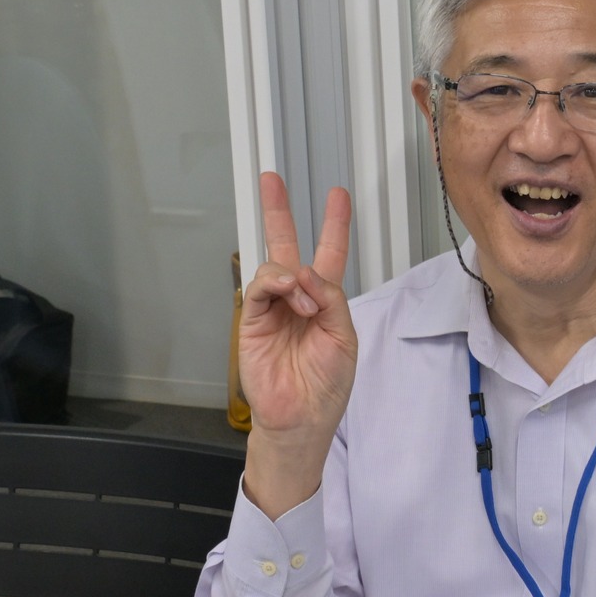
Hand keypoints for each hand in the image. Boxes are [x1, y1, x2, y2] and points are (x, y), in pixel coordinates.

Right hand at [239, 172, 356, 515]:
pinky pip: (260, 287)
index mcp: (324, 302)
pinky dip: (278, 285)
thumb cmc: (326, 385)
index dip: (334, 225)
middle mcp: (297, 299)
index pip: (329, 255)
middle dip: (280, 211)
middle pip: (286, 246)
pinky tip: (292, 297)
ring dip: (295, 277)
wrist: (301, 416)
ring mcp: (272, 307)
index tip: (338, 196)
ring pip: (276, 266)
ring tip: (306, 303)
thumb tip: (306, 271)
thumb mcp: (343, 336)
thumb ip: (330, 299)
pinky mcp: (252, 319)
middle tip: (273, 179)